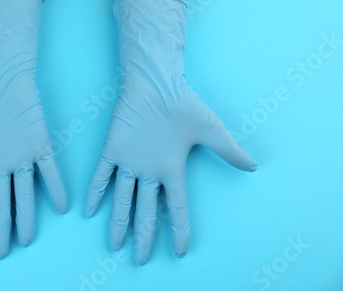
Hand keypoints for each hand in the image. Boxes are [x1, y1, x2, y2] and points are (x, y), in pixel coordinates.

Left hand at [85, 0, 256, 264]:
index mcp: (171, 170)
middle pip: (146, 211)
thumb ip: (228, 151)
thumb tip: (254, 166)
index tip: (179, 251)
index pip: (176, 207)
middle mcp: (149, 171)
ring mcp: (130, 162)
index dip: (178, 230)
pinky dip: (95, 192)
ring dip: (118, 222)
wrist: (157, 82)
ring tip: (113, 245)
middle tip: (139, 260)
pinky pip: (101, 174)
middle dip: (143, 235)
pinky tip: (89, 210)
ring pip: (122, 199)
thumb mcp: (210, 130)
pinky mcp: (113, 149)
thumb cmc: (183, 104)